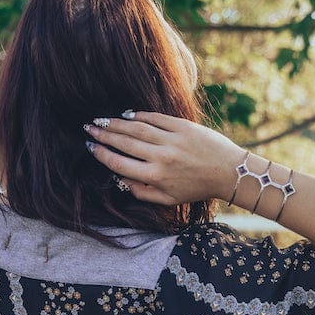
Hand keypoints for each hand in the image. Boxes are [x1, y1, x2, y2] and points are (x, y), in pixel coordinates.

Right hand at [84, 112, 244, 204]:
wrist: (226, 171)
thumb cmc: (195, 188)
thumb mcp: (167, 199)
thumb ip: (141, 192)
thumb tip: (120, 179)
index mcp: (155, 177)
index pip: (119, 163)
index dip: (101, 154)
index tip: (90, 147)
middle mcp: (161, 157)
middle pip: (124, 142)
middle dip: (103, 134)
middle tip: (88, 127)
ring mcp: (171, 139)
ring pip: (136, 128)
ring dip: (116, 123)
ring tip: (101, 120)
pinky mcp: (182, 126)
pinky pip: (154, 118)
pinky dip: (138, 116)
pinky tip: (126, 115)